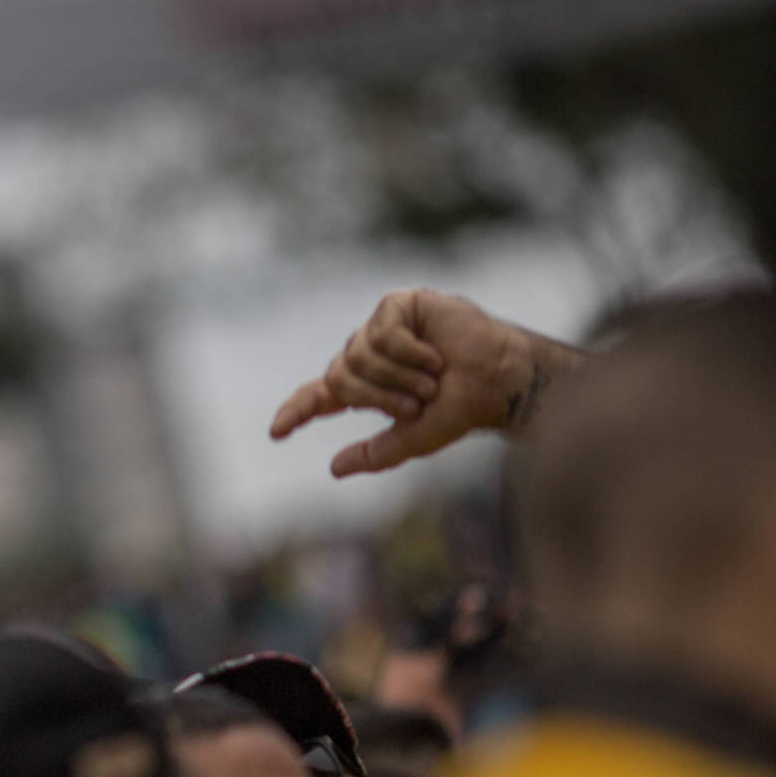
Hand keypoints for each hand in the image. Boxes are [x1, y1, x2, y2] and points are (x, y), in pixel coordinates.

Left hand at [272, 290, 555, 476]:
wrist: (498, 381)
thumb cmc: (459, 408)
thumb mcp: (412, 439)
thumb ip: (374, 454)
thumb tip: (334, 469)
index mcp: (364, 386)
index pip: (318, 396)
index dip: (297, 411)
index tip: (277, 432)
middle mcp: (365, 355)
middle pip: (337, 378)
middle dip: (378, 397)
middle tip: (418, 402)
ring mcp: (379, 328)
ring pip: (358, 356)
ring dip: (398, 376)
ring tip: (431, 379)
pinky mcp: (396, 306)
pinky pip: (380, 333)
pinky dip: (409, 352)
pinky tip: (434, 354)